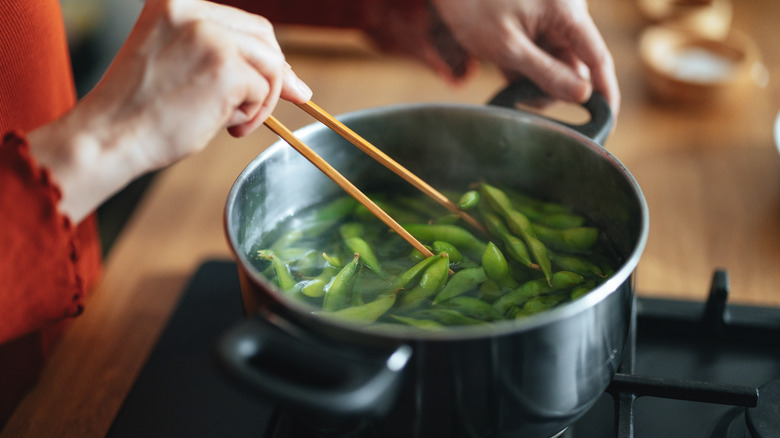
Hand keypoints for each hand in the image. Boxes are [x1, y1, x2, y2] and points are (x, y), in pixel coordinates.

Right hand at [29, 0, 311, 222]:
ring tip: (232, 123)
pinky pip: (263, 92)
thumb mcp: (175, 61)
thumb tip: (283, 73)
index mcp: (176, 3)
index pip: (242, 23)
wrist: (108, 137)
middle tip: (287, 100)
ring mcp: (211, 38)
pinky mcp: (226, 68)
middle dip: (278, 73)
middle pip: (264, 37)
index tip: (287, 77)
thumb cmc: (139, 110)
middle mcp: (194, 12)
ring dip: (261, 100)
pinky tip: (223, 126)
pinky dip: (251, 115)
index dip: (266, 53)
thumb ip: (218, 55)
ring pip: (270, 66)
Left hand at [430, 0, 619, 115]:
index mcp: (567, 10)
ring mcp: (553, 18)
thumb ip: (547, 74)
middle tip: (521, 95)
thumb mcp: (508, 48)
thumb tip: (583, 96)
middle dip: (552, 87)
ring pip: (557, 64)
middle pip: (575, 66)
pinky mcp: (538, 24)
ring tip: (505, 72)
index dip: (605, 92)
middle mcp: (567, 11)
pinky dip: (526, 67)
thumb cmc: (473, 7)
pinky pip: (542, 55)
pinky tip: (505, 65)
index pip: (598, 57)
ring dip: (535, 79)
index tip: (608, 121)